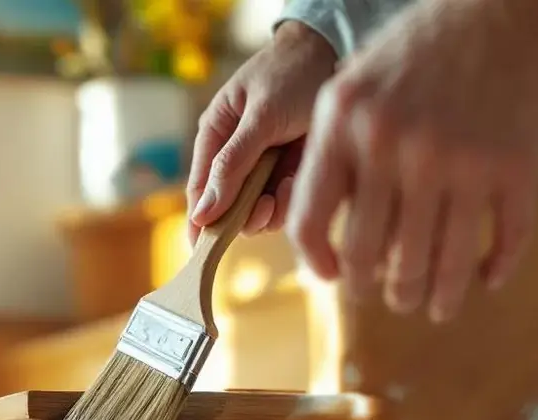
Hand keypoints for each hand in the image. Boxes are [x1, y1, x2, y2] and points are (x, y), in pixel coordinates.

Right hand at [186, 20, 336, 244]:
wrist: (338, 51)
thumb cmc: (291, 73)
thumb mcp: (261, 116)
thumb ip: (232, 163)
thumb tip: (203, 212)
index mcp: (215, 136)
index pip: (199, 188)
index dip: (199, 221)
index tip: (201, 249)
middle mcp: (236, 156)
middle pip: (229, 206)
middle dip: (247, 212)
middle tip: (267, 206)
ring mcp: (264, 166)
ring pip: (260, 209)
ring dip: (275, 206)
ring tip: (290, 181)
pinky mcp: (292, 172)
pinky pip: (288, 202)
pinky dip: (296, 197)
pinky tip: (301, 177)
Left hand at [285, 0, 537, 321]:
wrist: (522, 7)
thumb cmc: (430, 45)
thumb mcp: (358, 81)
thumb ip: (335, 147)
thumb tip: (316, 232)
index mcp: (345, 125)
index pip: (310, 221)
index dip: (318, 262)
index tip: (331, 277)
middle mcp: (397, 147)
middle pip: (370, 255)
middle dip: (373, 288)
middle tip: (381, 294)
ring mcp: (459, 162)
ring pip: (435, 264)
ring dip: (431, 297)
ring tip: (432, 306)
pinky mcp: (516, 170)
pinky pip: (501, 244)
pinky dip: (491, 272)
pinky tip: (485, 281)